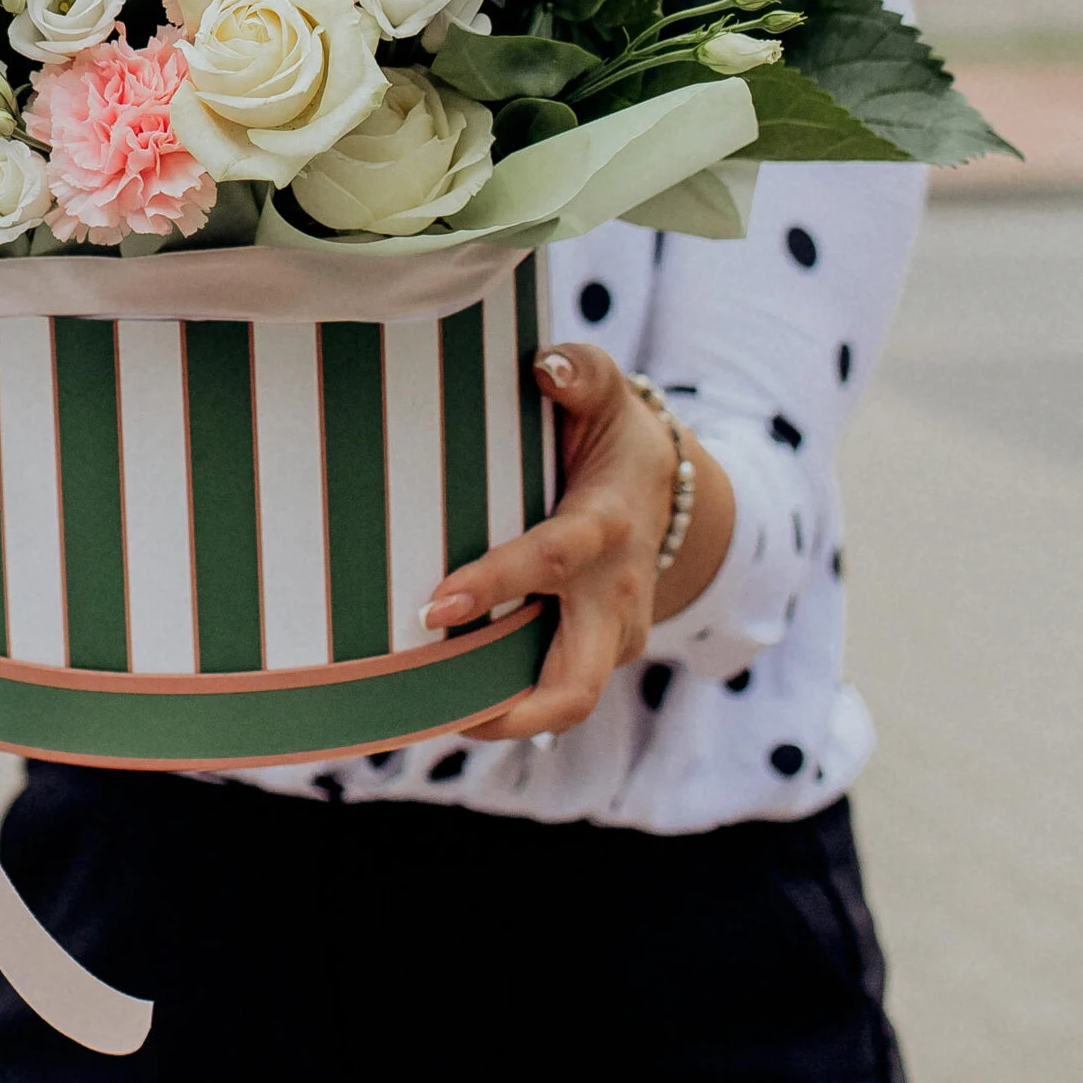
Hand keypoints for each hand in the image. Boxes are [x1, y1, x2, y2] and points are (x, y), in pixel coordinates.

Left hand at [421, 341, 732, 740]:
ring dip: (500, 716)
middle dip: (511, 710)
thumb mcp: (607, 392)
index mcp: (610, 525)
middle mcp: (617, 595)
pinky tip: (443, 700)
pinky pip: (554, 693)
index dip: (495, 585)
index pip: (552, 560)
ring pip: (563, 700)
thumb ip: (580, 373)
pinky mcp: (598, 656)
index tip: (433, 607)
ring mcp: (613, 637)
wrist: (663, 485)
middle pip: (576, 684)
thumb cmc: (613, 433)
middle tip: (436, 711)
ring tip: (420, 714)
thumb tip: (546, 366)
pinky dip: (506, 705)